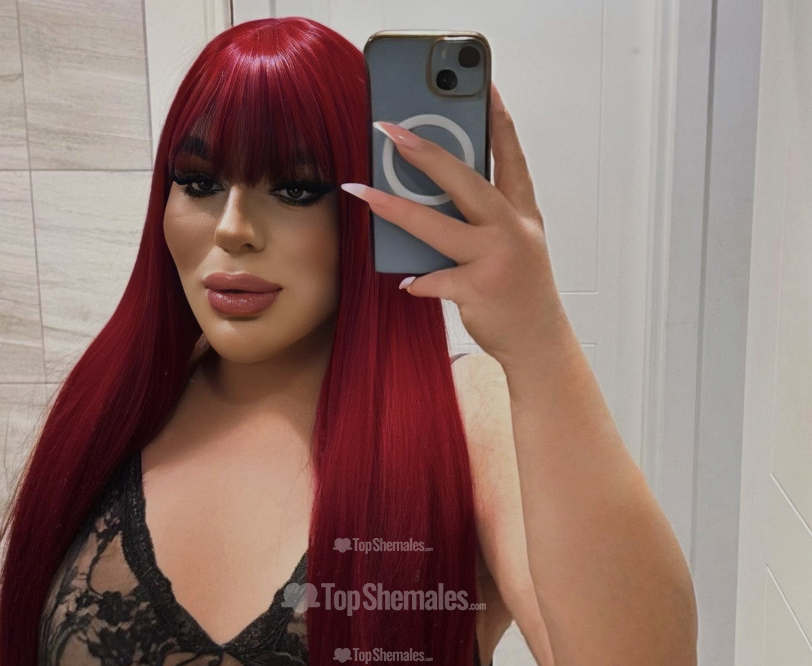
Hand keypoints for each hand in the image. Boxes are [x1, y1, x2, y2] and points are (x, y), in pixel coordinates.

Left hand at [341, 81, 569, 368]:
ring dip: (396, 209)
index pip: (510, 156)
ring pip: (439, 227)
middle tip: (392, 131)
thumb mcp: (514, 244)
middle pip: (466, 182)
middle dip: (426, 153)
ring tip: (364, 193)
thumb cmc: (520, 290)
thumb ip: (482, 218)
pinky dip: (419, 281)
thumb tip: (429, 195)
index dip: (498, 120)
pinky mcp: (478, 290)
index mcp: (522, 212)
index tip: (483, 86)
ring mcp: (496, 259)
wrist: (538, 342)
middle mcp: (512, 230)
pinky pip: (435, 279)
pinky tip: (407, 282)